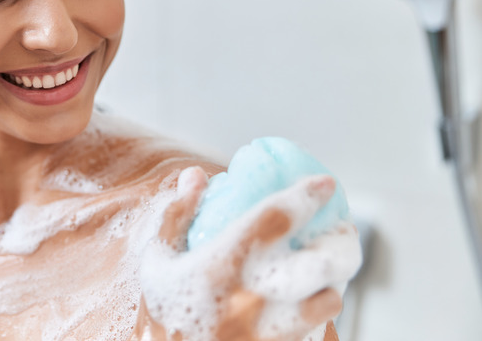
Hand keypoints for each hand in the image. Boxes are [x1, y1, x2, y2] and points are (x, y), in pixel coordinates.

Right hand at [138, 167, 360, 340]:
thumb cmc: (160, 314)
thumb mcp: (157, 260)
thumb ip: (177, 215)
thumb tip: (196, 175)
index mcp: (219, 266)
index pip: (274, 218)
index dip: (306, 195)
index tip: (325, 184)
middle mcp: (250, 298)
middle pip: (321, 265)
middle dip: (342, 244)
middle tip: (343, 233)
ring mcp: (266, 333)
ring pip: (328, 302)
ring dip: (331, 283)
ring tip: (324, 274)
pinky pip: (316, 332)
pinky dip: (318, 315)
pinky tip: (306, 306)